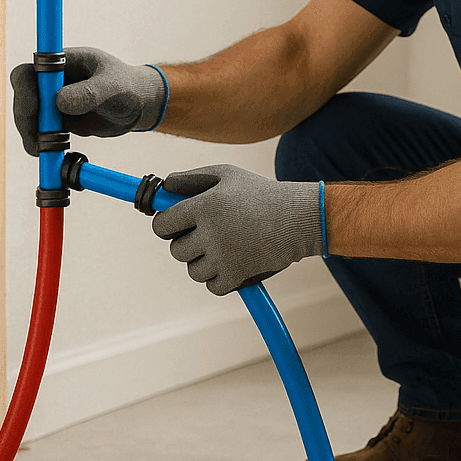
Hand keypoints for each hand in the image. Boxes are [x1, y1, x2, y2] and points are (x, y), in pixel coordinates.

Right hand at [9, 47, 166, 155]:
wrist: (139, 105)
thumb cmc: (128, 86)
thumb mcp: (113, 86)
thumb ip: (89, 92)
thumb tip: (59, 103)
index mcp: (62, 63)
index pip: (30, 71)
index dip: (25, 89)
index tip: (35, 108)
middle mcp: (52, 81)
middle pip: (23, 97)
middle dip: (25, 118)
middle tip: (35, 139)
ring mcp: (53, 101)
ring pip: (29, 118)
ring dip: (30, 135)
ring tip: (42, 151)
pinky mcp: (58, 120)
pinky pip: (41, 133)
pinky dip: (41, 145)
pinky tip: (48, 154)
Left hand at [152, 164, 323, 295]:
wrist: (299, 218)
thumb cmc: (260, 194)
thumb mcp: (226, 175)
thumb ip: (190, 179)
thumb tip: (163, 189)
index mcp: (202, 206)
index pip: (161, 226)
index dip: (166, 226)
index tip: (176, 225)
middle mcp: (209, 232)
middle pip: (176, 251)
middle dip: (188, 243)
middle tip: (208, 235)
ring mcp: (223, 257)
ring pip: (193, 271)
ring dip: (204, 263)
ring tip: (225, 248)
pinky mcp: (236, 276)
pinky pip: (212, 286)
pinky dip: (220, 279)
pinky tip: (234, 262)